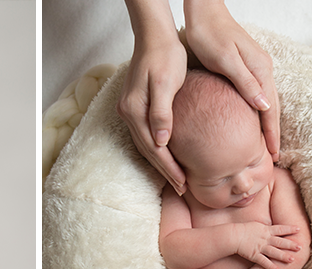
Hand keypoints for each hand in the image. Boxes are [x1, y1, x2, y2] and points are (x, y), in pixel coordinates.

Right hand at [117, 23, 188, 194]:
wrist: (154, 37)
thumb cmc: (165, 56)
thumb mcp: (166, 83)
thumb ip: (162, 113)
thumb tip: (161, 142)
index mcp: (135, 110)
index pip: (154, 148)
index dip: (169, 167)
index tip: (183, 184)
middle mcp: (128, 113)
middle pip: (147, 150)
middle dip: (164, 170)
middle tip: (181, 188)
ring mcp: (128, 109)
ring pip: (144, 144)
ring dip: (159, 162)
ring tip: (175, 177)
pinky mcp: (134, 105)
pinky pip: (144, 134)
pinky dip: (155, 148)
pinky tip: (164, 153)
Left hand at [185, 1, 280, 159]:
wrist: (204, 14)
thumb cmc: (210, 35)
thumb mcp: (226, 60)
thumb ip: (245, 83)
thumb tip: (265, 107)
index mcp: (260, 70)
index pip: (270, 110)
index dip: (271, 134)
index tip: (272, 156)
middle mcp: (263, 69)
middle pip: (271, 108)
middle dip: (271, 133)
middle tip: (270, 158)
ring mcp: (255, 68)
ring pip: (264, 102)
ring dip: (265, 125)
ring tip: (262, 146)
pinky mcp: (245, 67)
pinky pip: (255, 95)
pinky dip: (256, 111)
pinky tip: (249, 121)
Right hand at [235, 222, 300, 268]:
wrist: (232, 235)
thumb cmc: (241, 229)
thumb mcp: (255, 225)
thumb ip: (264, 227)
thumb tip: (270, 227)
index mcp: (265, 230)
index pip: (280, 229)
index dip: (290, 229)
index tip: (299, 229)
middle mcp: (265, 239)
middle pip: (280, 242)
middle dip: (291, 244)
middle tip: (301, 247)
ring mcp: (260, 247)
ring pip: (274, 252)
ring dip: (283, 256)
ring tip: (292, 260)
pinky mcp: (254, 255)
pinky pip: (263, 262)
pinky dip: (270, 266)